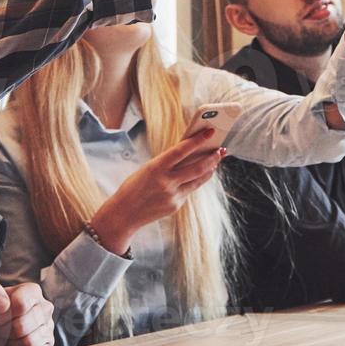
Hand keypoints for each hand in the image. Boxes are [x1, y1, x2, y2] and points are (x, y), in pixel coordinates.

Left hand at [0, 281, 54, 345]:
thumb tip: (4, 305)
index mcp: (31, 291)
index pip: (21, 304)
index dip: (2, 316)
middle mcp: (44, 307)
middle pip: (22, 326)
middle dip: (5, 332)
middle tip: (0, 330)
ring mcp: (48, 327)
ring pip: (29, 343)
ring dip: (12, 345)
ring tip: (8, 338)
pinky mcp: (48, 345)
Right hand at [88, 130, 226, 253]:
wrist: (123, 214)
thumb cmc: (134, 187)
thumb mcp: (148, 169)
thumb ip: (167, 163)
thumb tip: (189, 153)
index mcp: (156, 167)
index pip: (181, 150)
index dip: (197, 140)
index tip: (210, 132)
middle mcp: (166, 182)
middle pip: (197, 167)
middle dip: (212, 157)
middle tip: (221, 149)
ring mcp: (172, 195)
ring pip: (198, 180)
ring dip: (210, 169)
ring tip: (216, 160)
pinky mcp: (176, 206)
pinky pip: (190, 190)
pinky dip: (196, 181)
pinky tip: (201, 175)